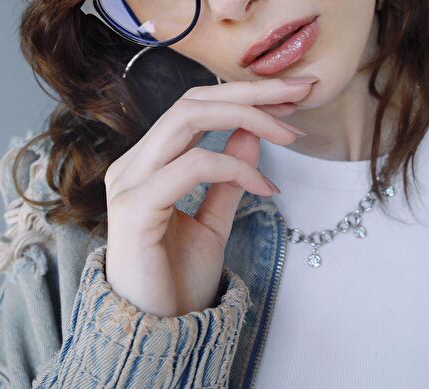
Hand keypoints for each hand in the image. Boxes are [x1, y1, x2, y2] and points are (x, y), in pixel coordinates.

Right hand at [104, 77, 314, 316]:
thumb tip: (252, 133)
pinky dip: (235, 167)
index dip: (241, 95)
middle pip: (190, 101)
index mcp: (148, 163)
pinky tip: (265, 185)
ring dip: (247, 116)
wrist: (157, 336)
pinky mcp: (135, 207)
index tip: (289, 98)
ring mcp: (130, 182)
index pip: (192, 107)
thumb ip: (227, 177)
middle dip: (249, 91)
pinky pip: (193, 166)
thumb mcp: (213, 221)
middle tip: (298, 92)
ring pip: (187, 119)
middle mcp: (133, 164)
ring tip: (290, 132)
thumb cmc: (177, 280)